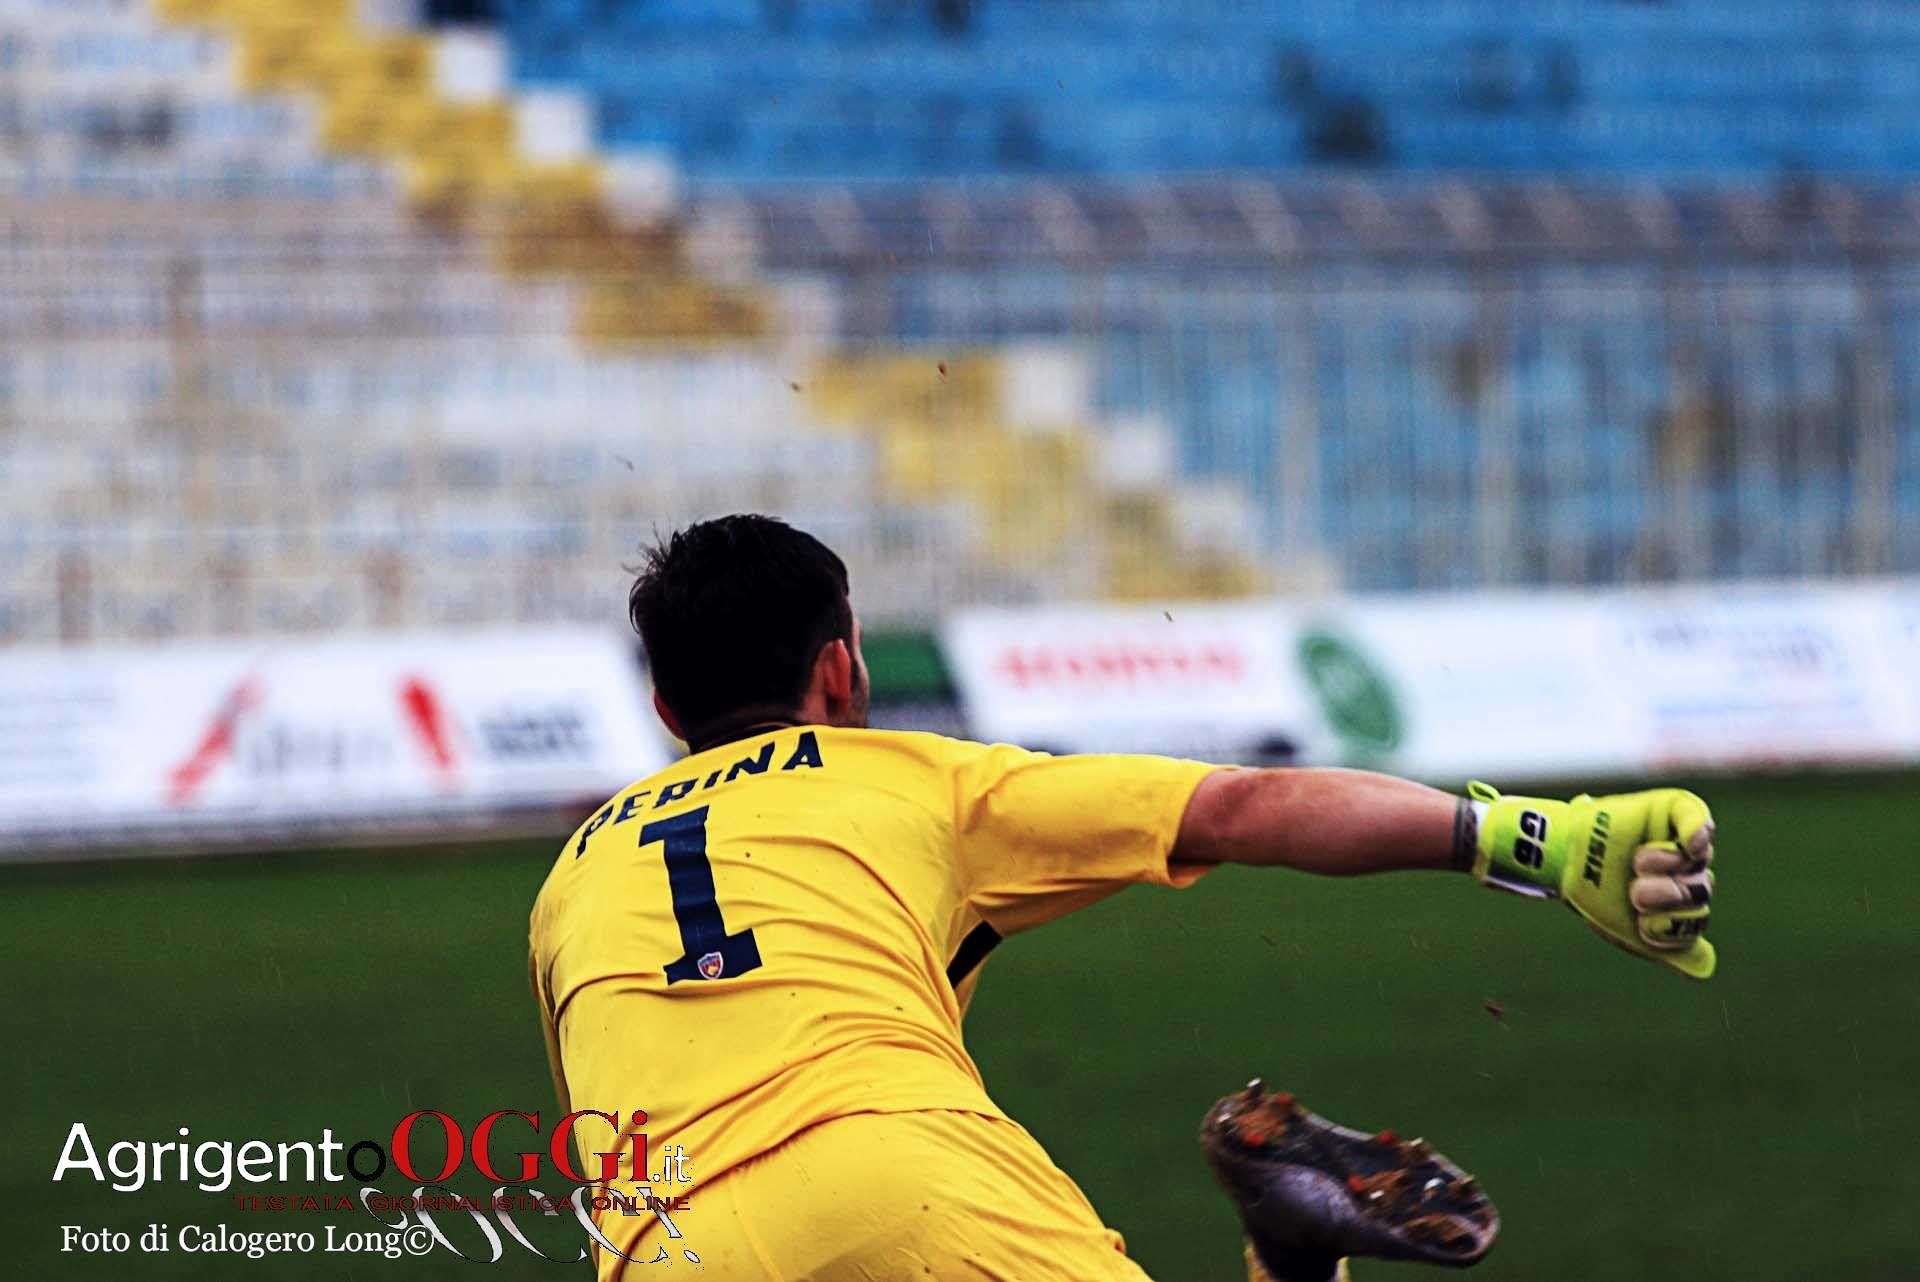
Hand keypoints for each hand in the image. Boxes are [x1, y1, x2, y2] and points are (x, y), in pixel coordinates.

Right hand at [1471, 784, 1716, 979]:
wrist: (1563, 860)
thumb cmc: (1593, 892)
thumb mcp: (1629, 930)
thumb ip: (1670, 950)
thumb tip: (1705, 971)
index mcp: (1678, 902)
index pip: (1696, 920)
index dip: (1673, 926)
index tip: (1641, 923)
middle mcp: (1684, 873)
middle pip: (1700, 891)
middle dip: (1663, 896)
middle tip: (1635, 892)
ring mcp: (1680, 843)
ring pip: (1699, 862)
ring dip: (1664, 867)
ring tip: (1638, 863)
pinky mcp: (1670, 811)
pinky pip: (1699, 818)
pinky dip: (1698, 830)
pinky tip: (1692, 844)